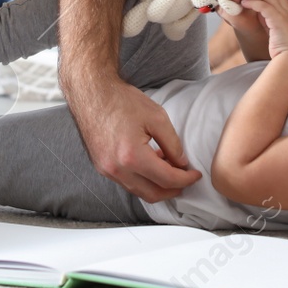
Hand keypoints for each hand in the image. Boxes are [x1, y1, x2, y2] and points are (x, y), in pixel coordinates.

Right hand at [63, 74, 200, 202]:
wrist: (91, 93)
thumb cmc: (122, 101)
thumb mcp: (156, 117)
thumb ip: (173, 144)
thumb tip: (182, 163)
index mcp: (132, 157)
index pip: (166, 179)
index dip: (186, 179)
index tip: (196, 175)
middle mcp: (117, 169)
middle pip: (153, 194)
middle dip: (173, 190)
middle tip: (186, 180)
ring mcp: (106, 170)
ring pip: (139, 191)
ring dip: (157, 186)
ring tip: (170, 170)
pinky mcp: (101, 167)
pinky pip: (127, 183)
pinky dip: (143, 180)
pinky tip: (151, 165)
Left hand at [231, 0, 287, 59]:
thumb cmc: (284, 50)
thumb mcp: (275, 30)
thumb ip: (268, 20)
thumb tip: (258, 14)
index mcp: (286, 11)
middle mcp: (286, 10)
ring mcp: (283, 15)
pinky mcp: (278, 22)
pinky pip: (265, 8)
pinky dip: (254, 3)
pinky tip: (244, 1)